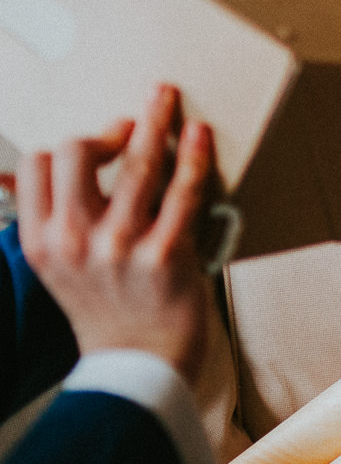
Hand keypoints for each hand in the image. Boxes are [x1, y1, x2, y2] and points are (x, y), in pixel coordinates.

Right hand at [15, 84, 216, 383]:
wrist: (139, 364)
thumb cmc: (106, 307)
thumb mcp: (57, 267)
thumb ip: (47, 220)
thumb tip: (17, 175)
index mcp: (42, 241)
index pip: (37, 166)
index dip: (69, 146)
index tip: (99, 143)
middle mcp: (72, 241)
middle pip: (74, 152)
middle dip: (106, 129)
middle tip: (133, 123)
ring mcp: (118, 248)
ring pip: (136, 164)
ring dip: (156, 122)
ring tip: (168, 98)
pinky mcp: (163, 255)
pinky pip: (182, 191)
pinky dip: (194, 156)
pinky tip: (200, 136)